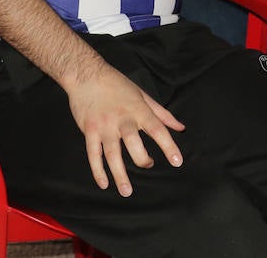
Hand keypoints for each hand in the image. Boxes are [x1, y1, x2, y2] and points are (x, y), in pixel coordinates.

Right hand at [66, 64, 184, 195]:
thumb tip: (180, 127)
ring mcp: (104, 126)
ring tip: (126, 191)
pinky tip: (104, 183)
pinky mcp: (89, 131)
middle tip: (149, 165)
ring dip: (119, 174)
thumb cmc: (117, 84)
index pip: (157, 129)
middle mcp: (122, 119)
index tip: (177, 161)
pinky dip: (97, 170)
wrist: (87, 75)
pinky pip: (93, 154)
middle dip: (143, 159)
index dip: (168, 146)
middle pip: (134, 143)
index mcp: (138, 110)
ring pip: (112, 154)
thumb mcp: (143, 95)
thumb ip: (162, 114)